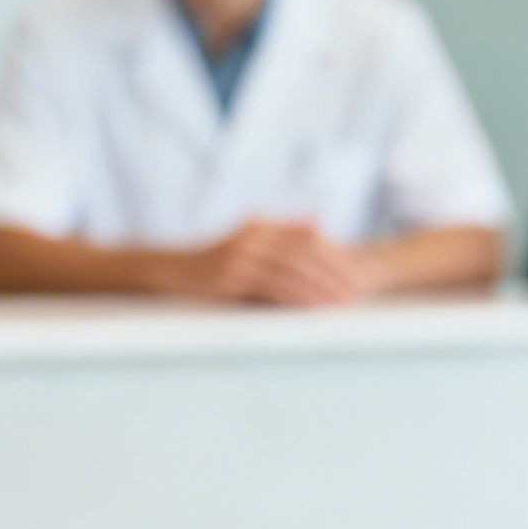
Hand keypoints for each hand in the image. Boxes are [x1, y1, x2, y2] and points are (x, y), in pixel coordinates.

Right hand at [173, 219, 385, 306]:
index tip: (352, 273)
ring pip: (291, 271)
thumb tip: (315, 221)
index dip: (331, 256)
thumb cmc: (214, 260)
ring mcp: (242, 255)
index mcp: (260, 226)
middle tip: (354, 290)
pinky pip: (273, 286)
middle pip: (302, 254)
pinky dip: (297, 297)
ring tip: (339, 303)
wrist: (173, 270)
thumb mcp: (248, 241)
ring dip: (319, 288)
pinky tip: (312, 307)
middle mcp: (253, 236)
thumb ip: (281, 231)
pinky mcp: (234, 275)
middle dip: (331, 273)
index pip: (304, 239)